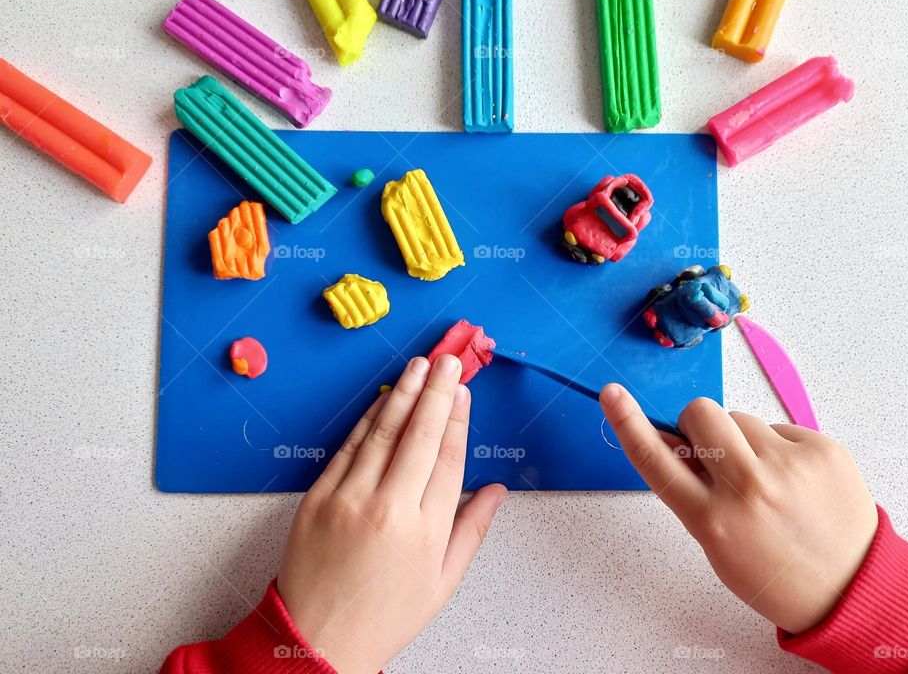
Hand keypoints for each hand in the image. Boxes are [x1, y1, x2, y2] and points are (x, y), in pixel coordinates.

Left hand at [278, 355, 506, 673]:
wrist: (315, 641)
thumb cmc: (383, 617)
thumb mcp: (442, 583)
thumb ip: (472, 530)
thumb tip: (498, 491)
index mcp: (425, 531)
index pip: (448, 458)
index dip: (457, 419)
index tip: (462, 392)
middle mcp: (388, 508)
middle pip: (418, 434)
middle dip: (435, 391)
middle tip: (447, 361)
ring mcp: (348, 499)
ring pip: (382, 432)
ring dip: (402, 393)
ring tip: (418, 366)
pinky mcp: (317, 498)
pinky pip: (347, 447)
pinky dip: (367, 419)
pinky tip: (382, 399)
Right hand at [600, 386, 877, 633]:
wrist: (853, 590)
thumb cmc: (775, 572)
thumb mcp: (717, 544)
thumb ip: (691, 492)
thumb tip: (673, 442)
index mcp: (712, 520)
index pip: (656, 461)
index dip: (628, 423)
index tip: (612, 394)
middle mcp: (748, 488)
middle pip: (700, 413)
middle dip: (699, 424)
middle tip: (718, 453)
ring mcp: (789, 465)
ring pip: (742, 417)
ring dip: (744, 439)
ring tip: (768, 480)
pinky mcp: (822, 450)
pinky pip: (781, 427)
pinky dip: (781, 448)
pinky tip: (796, 481)